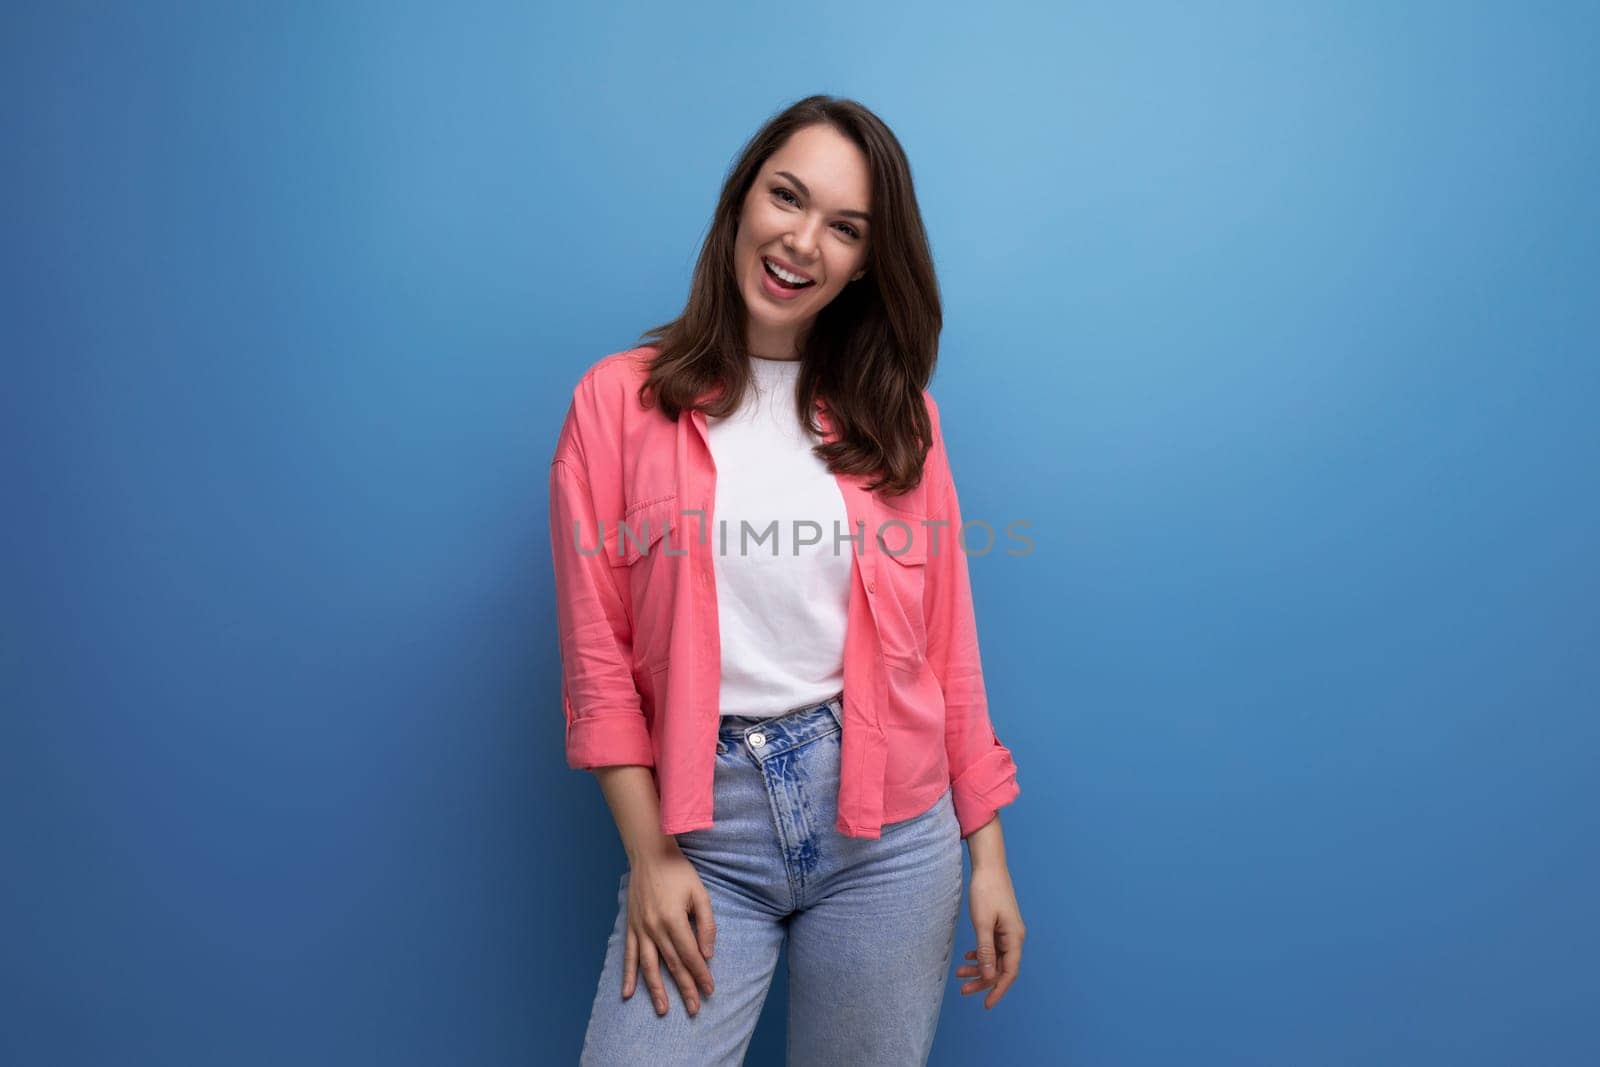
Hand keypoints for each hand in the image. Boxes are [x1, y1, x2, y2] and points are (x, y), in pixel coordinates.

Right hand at [621, 843, 716, 1016]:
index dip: (700, 974)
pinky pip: (629, 955)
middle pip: (672, 965)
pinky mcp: (631, 927)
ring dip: (656, 990)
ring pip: (648, 966)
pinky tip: (628, 993)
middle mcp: (655, 928)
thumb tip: (707, 954)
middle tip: (694, 1009)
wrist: (650, 854)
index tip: (709, 990)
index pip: (690, 955)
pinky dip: (628, 975)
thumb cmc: (679, 872)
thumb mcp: (700, 893)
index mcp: (674, 920)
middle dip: (685, 988)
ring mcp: (640, 929)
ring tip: (663, 1010)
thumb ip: (706, 924)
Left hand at [955, 863, 1024, 1009]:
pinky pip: (992, 947)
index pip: (1009, 972)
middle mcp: (1014, 937)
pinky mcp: (999, 925)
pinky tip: (968, 957)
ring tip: (959, 973)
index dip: (998, 989)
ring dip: (979, 968)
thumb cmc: (986, 891)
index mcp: (1014, 938)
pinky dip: (980, 954)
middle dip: (982, 980)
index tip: (986, 1004)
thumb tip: (988, 975)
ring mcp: (1007, 931)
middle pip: (1000, 968)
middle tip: (963, 989)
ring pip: (994, 958)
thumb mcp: (982, 923)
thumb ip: (985, 951)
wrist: (988, 866)